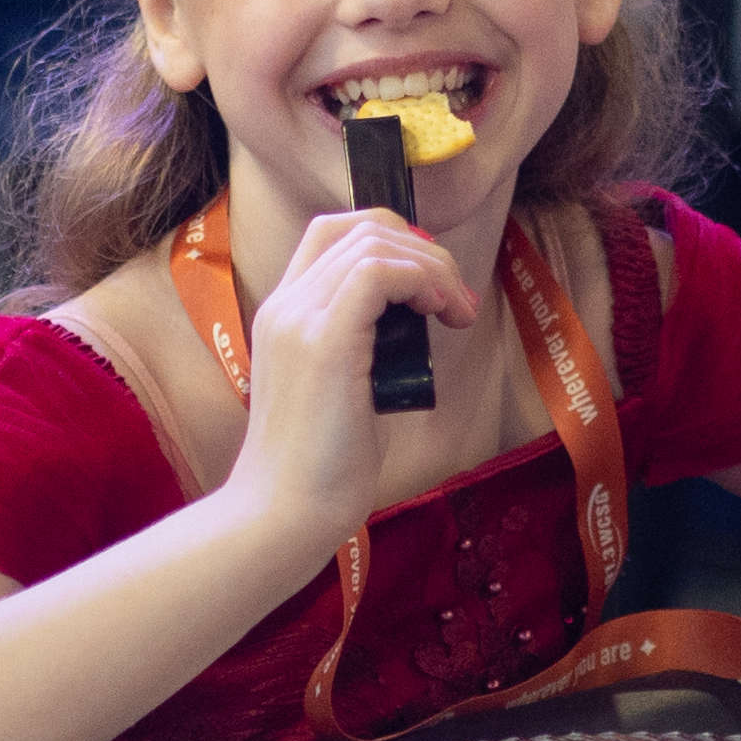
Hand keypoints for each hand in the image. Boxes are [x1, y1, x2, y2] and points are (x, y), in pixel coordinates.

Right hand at [221, 207, 477, 562]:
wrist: (282, 512)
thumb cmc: (316, 469)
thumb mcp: (340, 390)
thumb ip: (362, 348)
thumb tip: (412, 322)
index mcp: (283, 314)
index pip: (331, 234)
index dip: (392, 240)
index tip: (430, 283)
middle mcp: (285, 305)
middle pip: (358, 227)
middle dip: (422, 250)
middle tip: (456, 299)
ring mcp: (300, 319)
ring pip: (374, 244)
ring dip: (432, 268)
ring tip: (458, 312)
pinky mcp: (325, 341)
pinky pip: (380, 274)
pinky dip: (424, 282)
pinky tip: (444, 314)